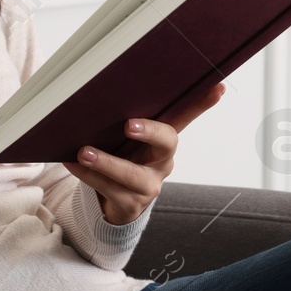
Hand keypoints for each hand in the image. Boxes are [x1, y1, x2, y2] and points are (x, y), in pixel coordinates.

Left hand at [63, 82, 226, 224]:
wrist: (112, 202)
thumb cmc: (119, 158)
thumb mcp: (124, 138)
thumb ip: (121, 118)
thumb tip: (95, 90)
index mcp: (163, 140)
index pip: (186, 116)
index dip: (203, 103)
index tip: (217, 87)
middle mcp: (162, 161)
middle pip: (167, 142)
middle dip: (150, 131)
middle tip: (129, 124)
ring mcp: (148, 185)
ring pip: (132, 174)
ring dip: (107, 163)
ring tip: (85, 152)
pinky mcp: (130, 204)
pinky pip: (109, 190)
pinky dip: (89, 176)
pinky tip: (73, 162)